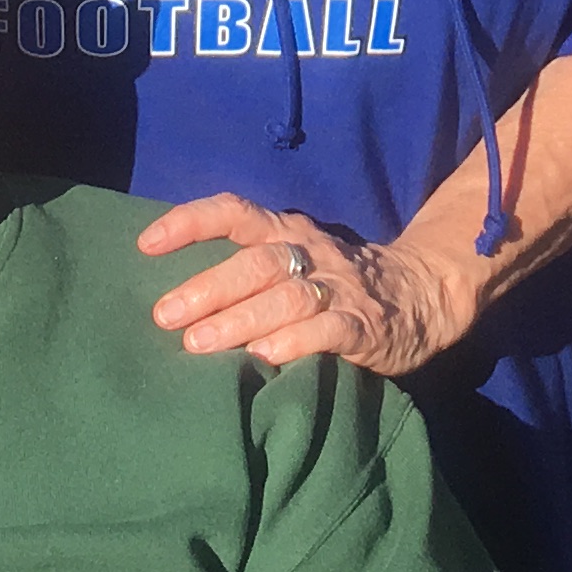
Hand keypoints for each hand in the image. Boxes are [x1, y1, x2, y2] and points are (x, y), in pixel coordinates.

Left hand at [139, 195, 470, 377]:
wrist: (425, 293)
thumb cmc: (339, 284)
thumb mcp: (298, 260)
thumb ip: (249, 272)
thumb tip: (175, 305)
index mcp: (290, 232)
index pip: (237, 213)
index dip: (191, 222)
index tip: (146, 243)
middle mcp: (312, 253)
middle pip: (258, 261)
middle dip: (208, 287)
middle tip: (165, 316)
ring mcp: (341, 289)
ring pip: (287, 295)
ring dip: (240, 318)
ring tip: (198, 344)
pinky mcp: (365, 326)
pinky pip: (327, 330)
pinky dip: (293, 342)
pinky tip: (263, 357)